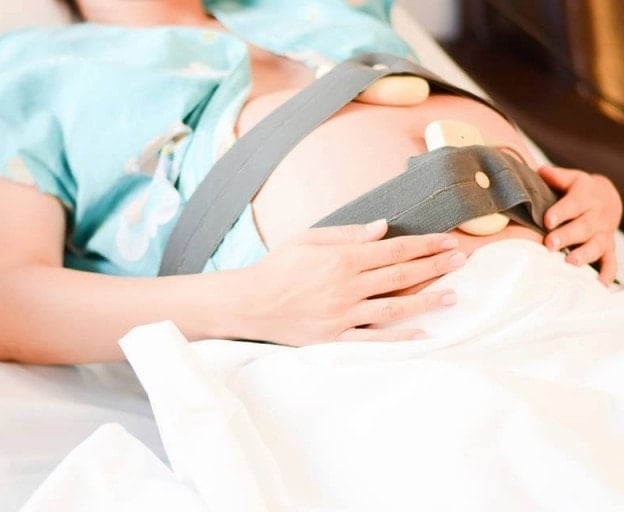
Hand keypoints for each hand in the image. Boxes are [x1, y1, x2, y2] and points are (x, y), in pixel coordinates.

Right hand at [237, 220, 465, 344]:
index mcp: (340, 259)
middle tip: (463, 260)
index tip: (448, 241)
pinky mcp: (335, 338)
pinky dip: (400, 336)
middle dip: (435, 266)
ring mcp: (343, 315)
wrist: (248, 304)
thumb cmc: (276, 267)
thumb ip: (346, 234)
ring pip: (394, 307)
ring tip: (453, 294)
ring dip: (427, 300)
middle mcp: (346, 287)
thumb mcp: (307, 239)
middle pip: (400, 275)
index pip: (393, 250)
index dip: (424, 245)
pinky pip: (374, 339)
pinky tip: (424, 332)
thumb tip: (383, 228)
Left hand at [539, 165, 622, 284]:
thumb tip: (540, 171)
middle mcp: (597, 216)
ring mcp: (604, 234)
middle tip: (550, 244)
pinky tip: (599, 286)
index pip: (574, 203)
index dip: (561, 211)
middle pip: (584, 227)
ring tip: (569, 263)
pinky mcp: (608, 248)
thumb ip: (556, 176)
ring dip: (584, 255)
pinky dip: (606, 274)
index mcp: (586, 196)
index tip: (547, 220)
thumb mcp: (571, 178)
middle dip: (568, 236)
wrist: (607, 198)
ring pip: (596, 245)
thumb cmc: (579, 190)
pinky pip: (610, 262)